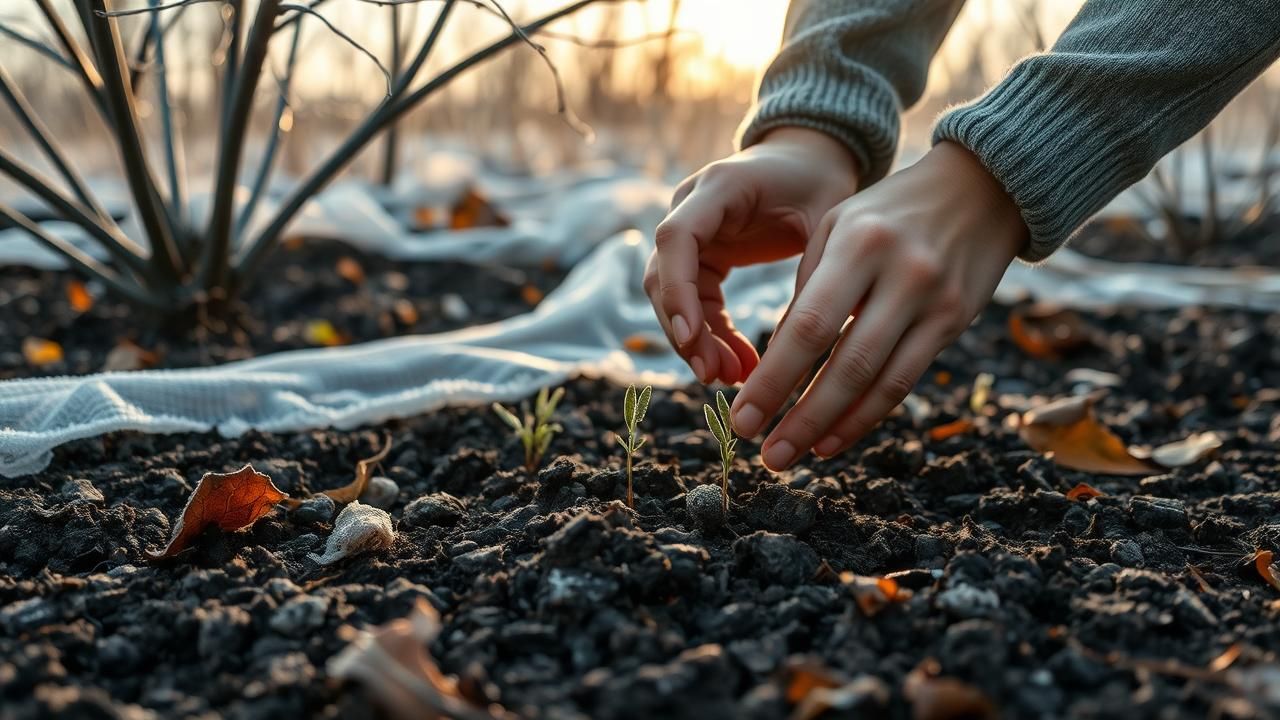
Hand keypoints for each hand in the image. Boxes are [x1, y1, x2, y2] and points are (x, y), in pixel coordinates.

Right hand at [644, 127, 860, 384]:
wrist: (811, 158)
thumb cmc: (822, 181)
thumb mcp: (829, 217)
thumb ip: (812, 266)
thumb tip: (797, 342)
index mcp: (719, 187)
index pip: (676, 237)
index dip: (678, 288)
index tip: (692, 336)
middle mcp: (692, 208)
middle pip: (664, 274)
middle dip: (684, 329)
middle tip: (714, 375)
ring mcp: (693, 234)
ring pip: (673, 296)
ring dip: (696, 340)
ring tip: (731, 377)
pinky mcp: (703, 256)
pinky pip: (696, 303)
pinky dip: (712, 336)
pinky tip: (739, 366)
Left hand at [730, 141, 1028, 469]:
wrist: (982, 185)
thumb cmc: (890, 209)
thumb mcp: (838, 224)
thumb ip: (807, 287)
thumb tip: (775, 359)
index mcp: (858, 242)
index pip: (808, 326)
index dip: (774, 379)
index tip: (741, 417)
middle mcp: (901, 274)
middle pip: (846, 365)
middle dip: (800, 418)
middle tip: (765, 457)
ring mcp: (934, 301)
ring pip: (879, 383)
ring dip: (831, 428)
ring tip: (792, 456)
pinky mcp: (956, 322)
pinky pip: (905, 382)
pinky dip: (866, 415)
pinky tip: (833, 438)